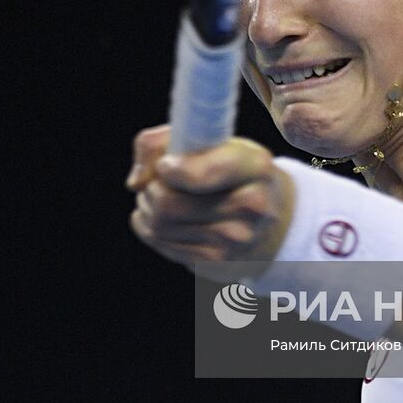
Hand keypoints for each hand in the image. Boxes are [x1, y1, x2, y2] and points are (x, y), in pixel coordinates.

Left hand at [126, 125, 292, 275]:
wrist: (266, 214)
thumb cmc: (227, 168)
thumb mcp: (210, 140)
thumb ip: (163, 141)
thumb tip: (136, 181)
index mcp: (254, 166)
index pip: (197, 175)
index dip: (168, 169)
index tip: (165, 165)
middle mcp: (252, 206)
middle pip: (168, 203)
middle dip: (150, 189)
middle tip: (156, 181)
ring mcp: (236, 239)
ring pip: (160, 226)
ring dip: (147, 208)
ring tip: (157, 197)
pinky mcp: (219, 262)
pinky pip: (162, 244)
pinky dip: (149, 228)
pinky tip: (161, 218)